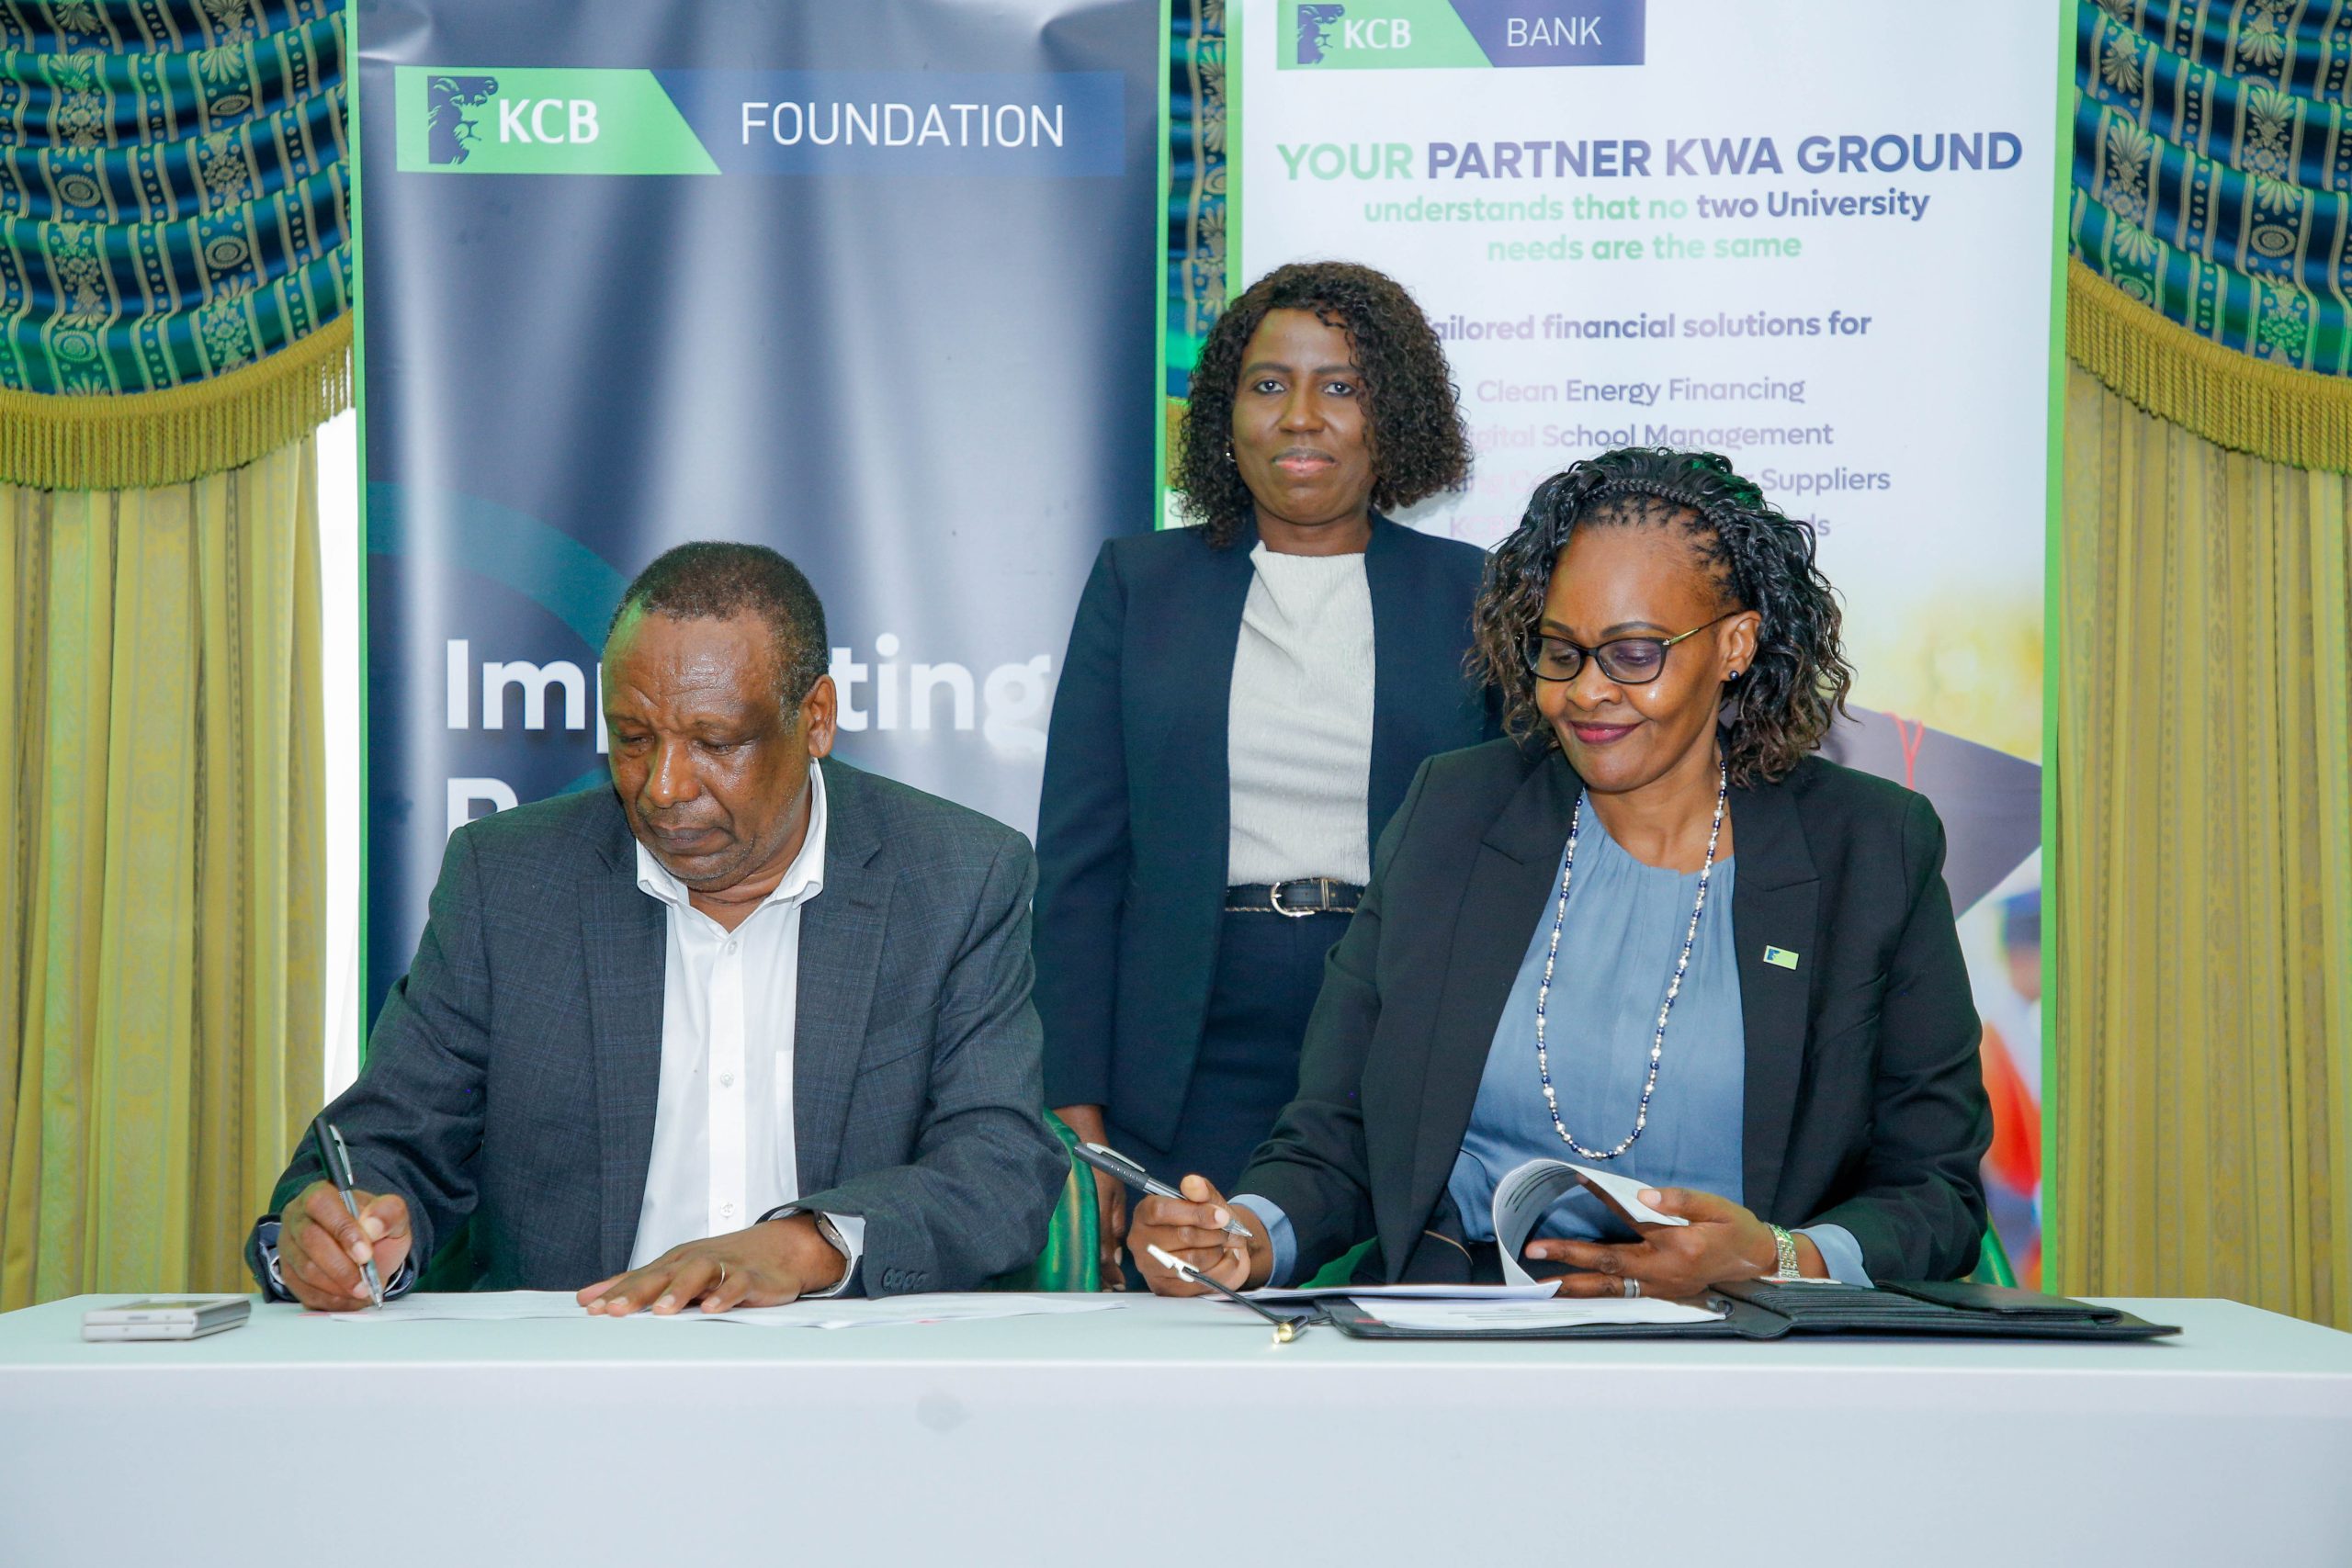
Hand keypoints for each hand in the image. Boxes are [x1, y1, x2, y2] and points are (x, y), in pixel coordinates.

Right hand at [277, 1181, 410, 1311]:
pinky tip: (348, 1300)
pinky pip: (302, 1290)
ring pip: (305, 1269)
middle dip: (341, 1268)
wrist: (369, 1251)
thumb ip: (388, 1213)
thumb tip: (372, 1225)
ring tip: (361, 1292)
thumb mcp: (393, 1215)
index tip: (365, 1254)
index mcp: (320, 1195)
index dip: (343, 1229)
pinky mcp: (287, 1272)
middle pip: (310, 1241)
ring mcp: (289, 1246)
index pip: (322, 1204)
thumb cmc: (375, 1229)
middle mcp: (297, 1217)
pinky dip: (329, 1300)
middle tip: (365, 1284)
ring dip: (336, 1287)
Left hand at [576, 1214, 847, 1315]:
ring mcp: (722, 1267)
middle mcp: (694, 1262)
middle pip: (662, 1275)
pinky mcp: (750, 1277)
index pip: (639, 1277)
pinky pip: (736, 1285)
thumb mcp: (675, 1271)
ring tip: (661, 1311)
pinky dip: (723, 1295)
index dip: (614, 1293)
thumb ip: (633, 1285)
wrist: (780, 1249)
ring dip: (678, 1291)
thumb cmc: (722, 1264)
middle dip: (637, 1292)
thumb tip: (588, 1297)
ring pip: (697, 1274)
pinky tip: (711, 1308)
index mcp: (673, 1263)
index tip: (590, 1309)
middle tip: (614, 1310)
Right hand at [1052, 1103, 1126, 1288]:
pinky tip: (1085, 1260)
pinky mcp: (1063, 1217)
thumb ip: (1115, 1226)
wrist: (1075, 1147)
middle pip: (1089, 1258)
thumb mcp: (1115, 1196)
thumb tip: (1114, 1255)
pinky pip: (1072, 1240)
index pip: (1101, 1255)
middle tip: (1110, 1287)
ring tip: (1099, 1281)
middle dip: (1099, 1276)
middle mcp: (1081, 1222)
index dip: (1109, 1273)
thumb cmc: (1100, 1167)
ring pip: (1079, 1252)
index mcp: (1096, 1217)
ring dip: (1089, 1267)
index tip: (1118, 1284)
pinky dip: (1080, 1252)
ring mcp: (1070, 1220)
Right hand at [1127, 1175, 1267, 1295]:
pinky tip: (1223, 1261)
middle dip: (1213, 1234)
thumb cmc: (1206, 1223)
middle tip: (1229, 1232)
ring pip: (1191, 1261)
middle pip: (1181, 1236)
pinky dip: (1219, 1271)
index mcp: (1145, 1213)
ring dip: (1217, 1252)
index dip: (1196, 1213)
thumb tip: (1193, 1183)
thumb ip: (1201, 1190)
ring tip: (1226, 1245)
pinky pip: (1198, 1282)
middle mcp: (1140, 1241)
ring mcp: (1150, 1267)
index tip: (1221, 1216)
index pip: (1161, 1210)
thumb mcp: (1207, 1201)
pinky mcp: (1164, 1288)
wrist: (1217, 1250)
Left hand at [1525, 1186, 1815, 1299]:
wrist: (1759, 1263)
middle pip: (1608, 1266)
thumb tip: (1643, 1195)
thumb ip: (1680, 1200)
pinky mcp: (1661, 1292)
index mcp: (1677, 1247)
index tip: (1570, 1197)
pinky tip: (1574, 1288)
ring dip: (1575, 1286)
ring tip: (1542, 1285)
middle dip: (1569, 1259)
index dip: (1595, 1212)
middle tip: (1534, 1251)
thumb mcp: (1716, 1206)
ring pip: (1611, 1289)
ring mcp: (1661, 1286)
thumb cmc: (1736, 1230)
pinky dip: (1596, 1292)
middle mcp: (1664, 1271)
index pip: (1626, 1227)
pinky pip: (1622, 1294)